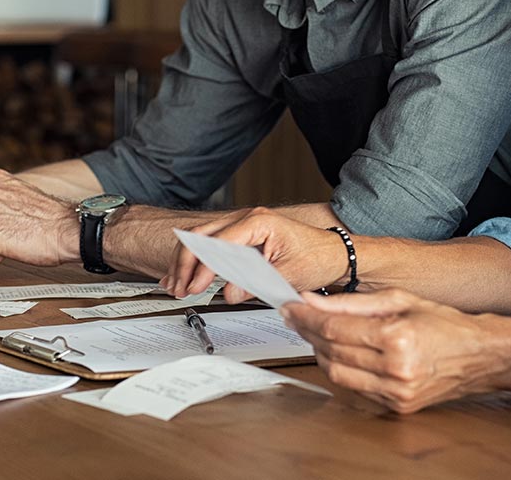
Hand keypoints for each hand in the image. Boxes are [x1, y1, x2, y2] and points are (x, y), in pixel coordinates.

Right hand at [161, 207, 346, 302]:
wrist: (333, 254)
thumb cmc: (318, 258)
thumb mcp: (288, 274)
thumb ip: (255, 282)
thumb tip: (228, 291)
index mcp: (258, 221)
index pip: (219, 243)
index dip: (203, 267)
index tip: (195, 287)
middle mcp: (247, 218)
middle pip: (201, 236)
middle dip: (185, 263)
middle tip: (180, 287)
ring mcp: (243, 225)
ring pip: (200, 238)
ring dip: (186, 262)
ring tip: (176, 284)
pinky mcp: (242, 236)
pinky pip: (210, 244)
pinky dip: (196, 259)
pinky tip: (184, 274)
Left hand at [281, 289, 499, 413]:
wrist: (479, 356)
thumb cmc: (444, 323)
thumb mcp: (399, 299)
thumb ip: (352, 302)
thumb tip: (313, 300)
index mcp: (397, 337)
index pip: (335, 328)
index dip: (306, 316)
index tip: (290, 306)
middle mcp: (396, 369)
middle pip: (332, 350)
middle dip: (308, 332)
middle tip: (296, 316)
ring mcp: (396, 392)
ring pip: (338, 374)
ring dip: (320, 352)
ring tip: (315, 333)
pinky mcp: (397, 406)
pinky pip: (354, 388)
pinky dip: (341, 369)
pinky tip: (338, 353)